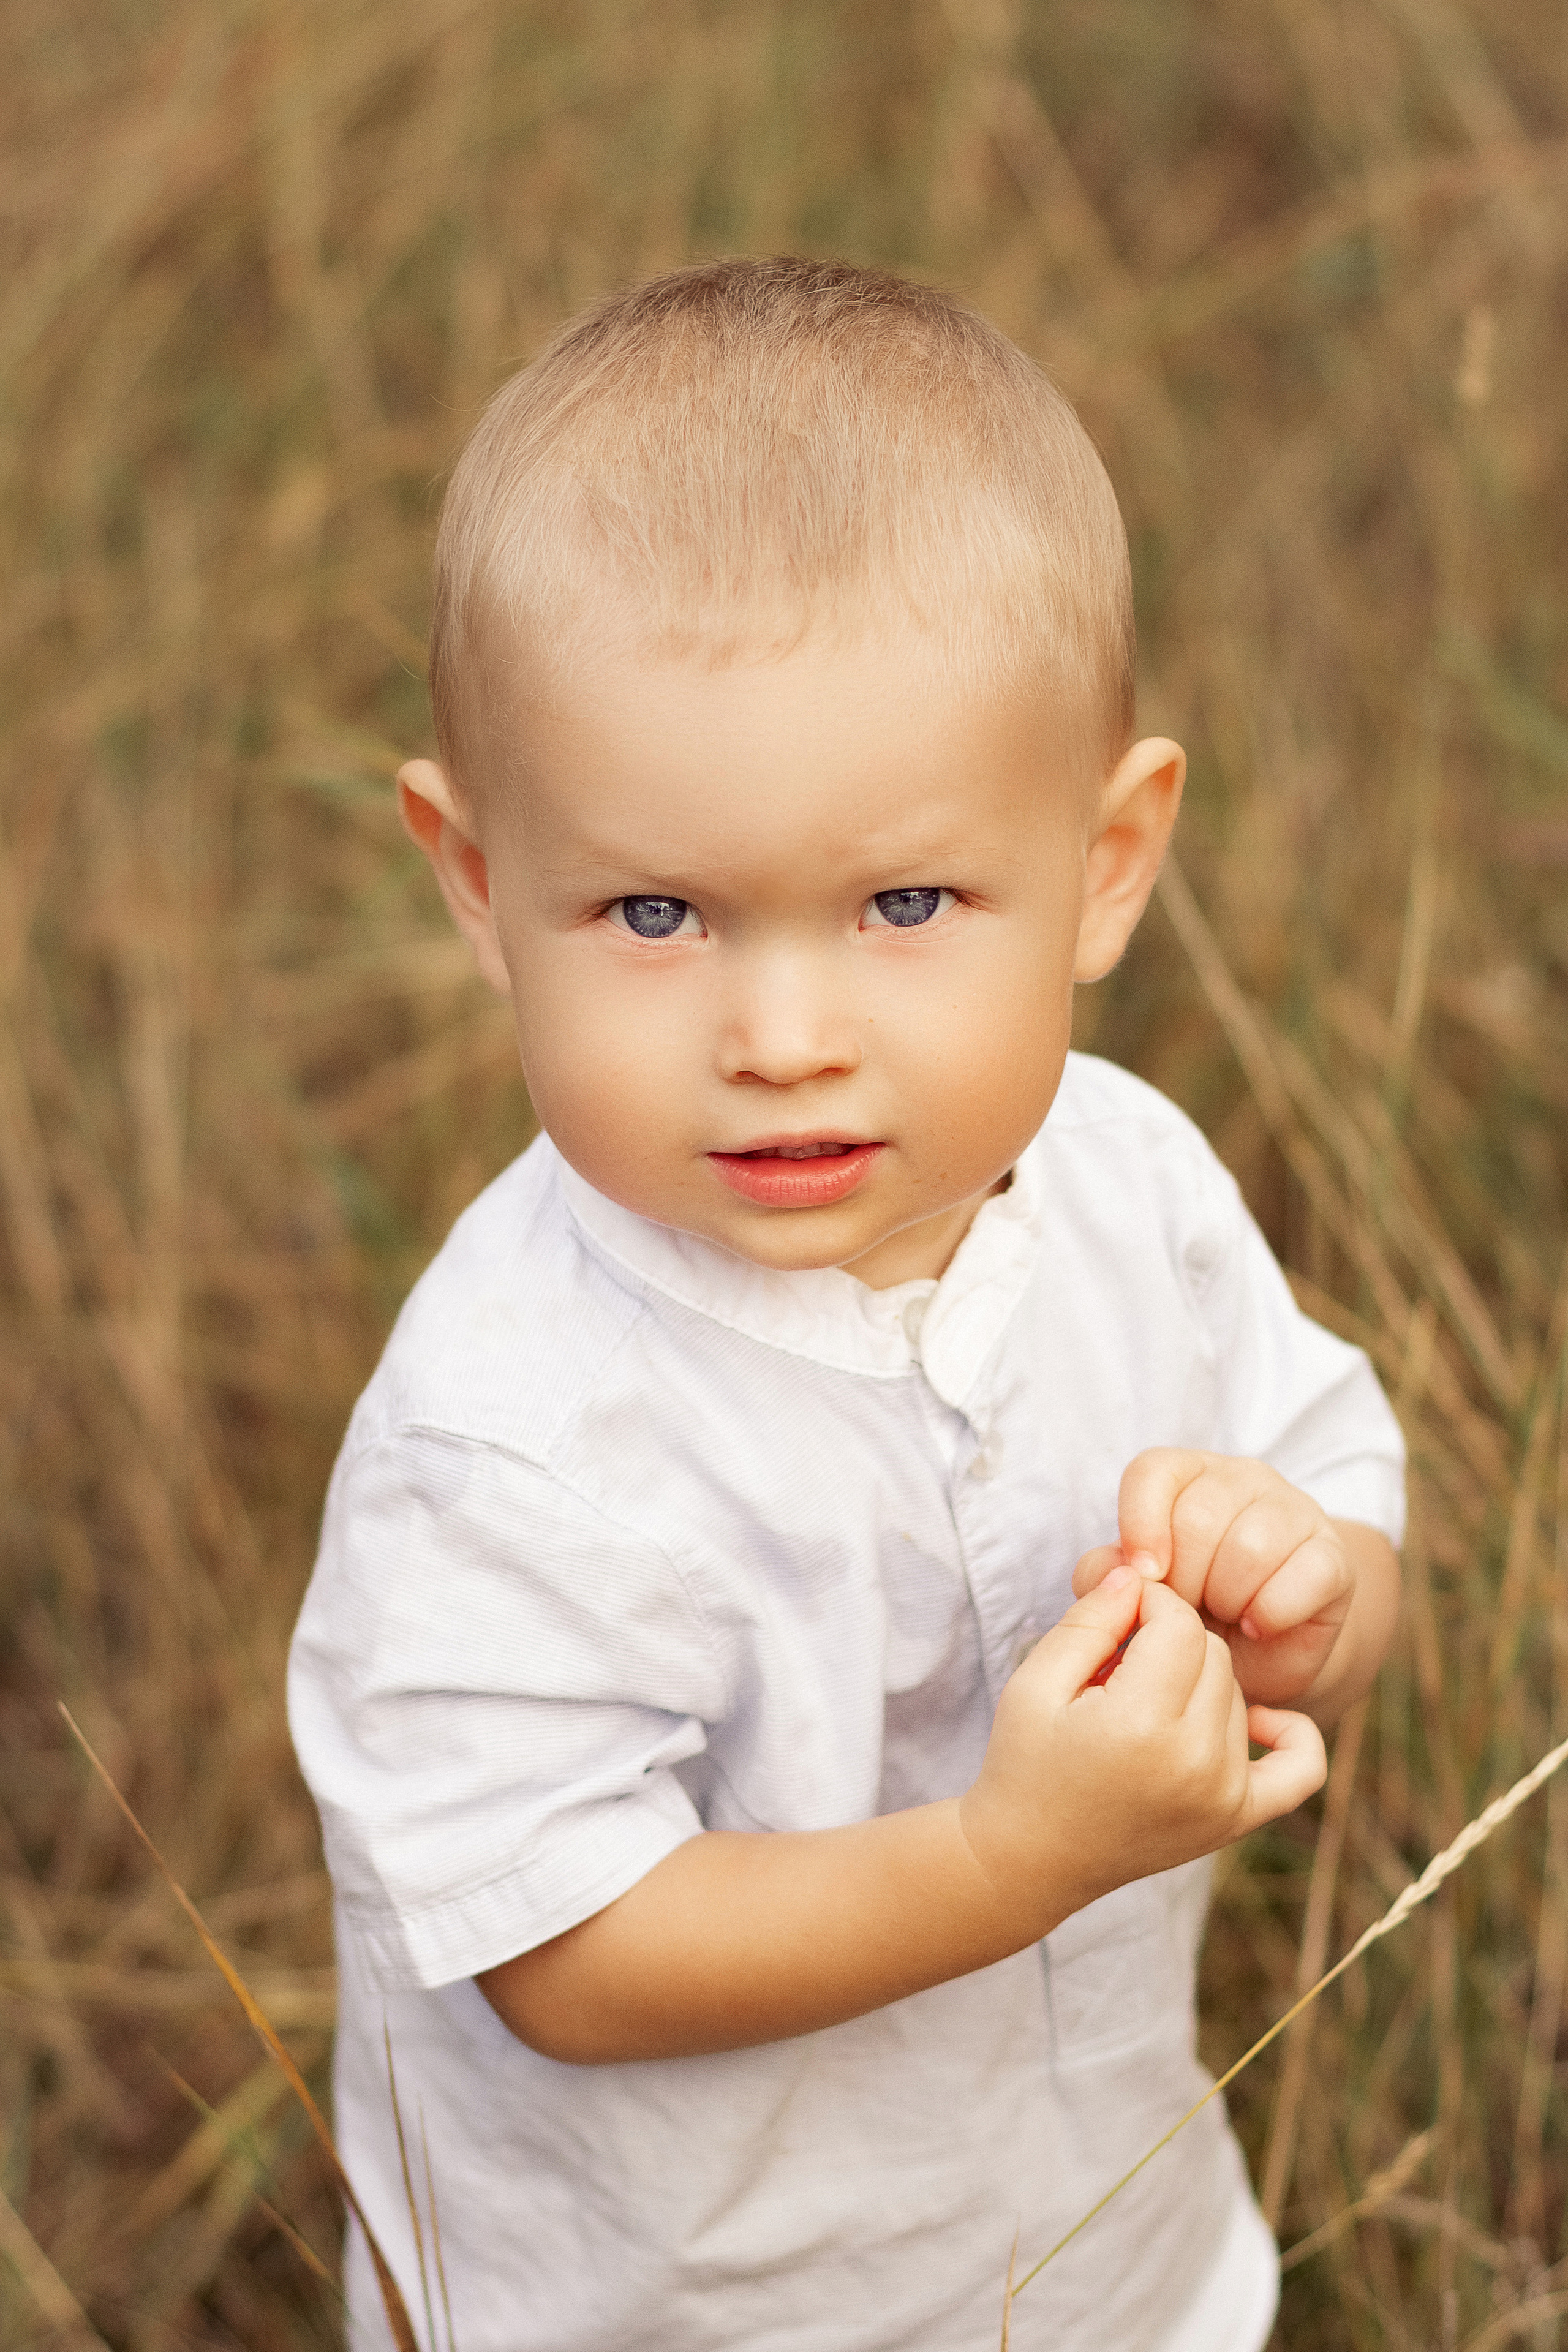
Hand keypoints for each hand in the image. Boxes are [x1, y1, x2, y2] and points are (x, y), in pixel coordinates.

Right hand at [959, 1566, 1325, 1935]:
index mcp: (1141, 1726)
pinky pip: (1299, 1766)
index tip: (1112, 1616)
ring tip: (1139, 1703)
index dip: (1145, 1603)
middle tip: (1117, 1663)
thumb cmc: (1025, 1763)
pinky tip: (1254, 1718)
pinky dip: (1290, 1733)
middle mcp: (1195, 1763)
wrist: (1032, 1860)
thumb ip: (1089, 1620)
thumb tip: (1138, 1574)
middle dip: (1166, 1640)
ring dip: (1198, 1681)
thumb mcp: (1034, 1682)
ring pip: (1236, 1691)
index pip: (1180, 1622)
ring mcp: (1223, 1796)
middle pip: (1213, 1651)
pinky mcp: (1236, 1819)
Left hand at [1073, 1451, 1352, 1707]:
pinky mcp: (1334, 1556)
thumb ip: (1105, 1573)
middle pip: (1199, 1518)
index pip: (1153, 1472)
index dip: (1140, 1528)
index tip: (1147, 1578)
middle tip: (1190, 1609)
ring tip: (1225, 1616)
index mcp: (1186, 1474)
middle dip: (1184, 1582)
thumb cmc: (1188, 1615)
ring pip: (1250, 1546)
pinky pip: (1303, 1576)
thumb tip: (1109, 1571)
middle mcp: (1242, 1478)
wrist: (1259, 1655)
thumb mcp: (1138, 1595)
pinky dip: (1271, 1613)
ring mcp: (1295, 1510)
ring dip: (1227, 1599)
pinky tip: (1257, 1626)